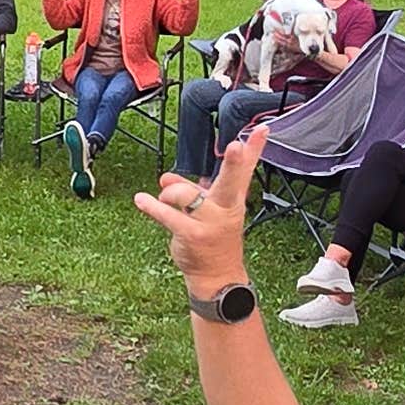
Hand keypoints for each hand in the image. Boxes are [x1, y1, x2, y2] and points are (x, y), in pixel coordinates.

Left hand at [134, 130, 260, 289]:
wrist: (216, 275)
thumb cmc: (212, 238)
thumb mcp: (205, 210)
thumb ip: (187, 190)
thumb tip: (165, 179)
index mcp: (233, 198)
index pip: (247, 169)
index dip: (255, 149)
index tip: (263, 130)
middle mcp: (226, 207)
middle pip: (231, 180)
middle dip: (234, 162)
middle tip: (236, 145)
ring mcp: (211, 222)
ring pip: (187, 195)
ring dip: (169, 194)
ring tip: (161, 199)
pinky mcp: (193, 235)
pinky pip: (168, 215)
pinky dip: (152, 207)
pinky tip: (142, 200)